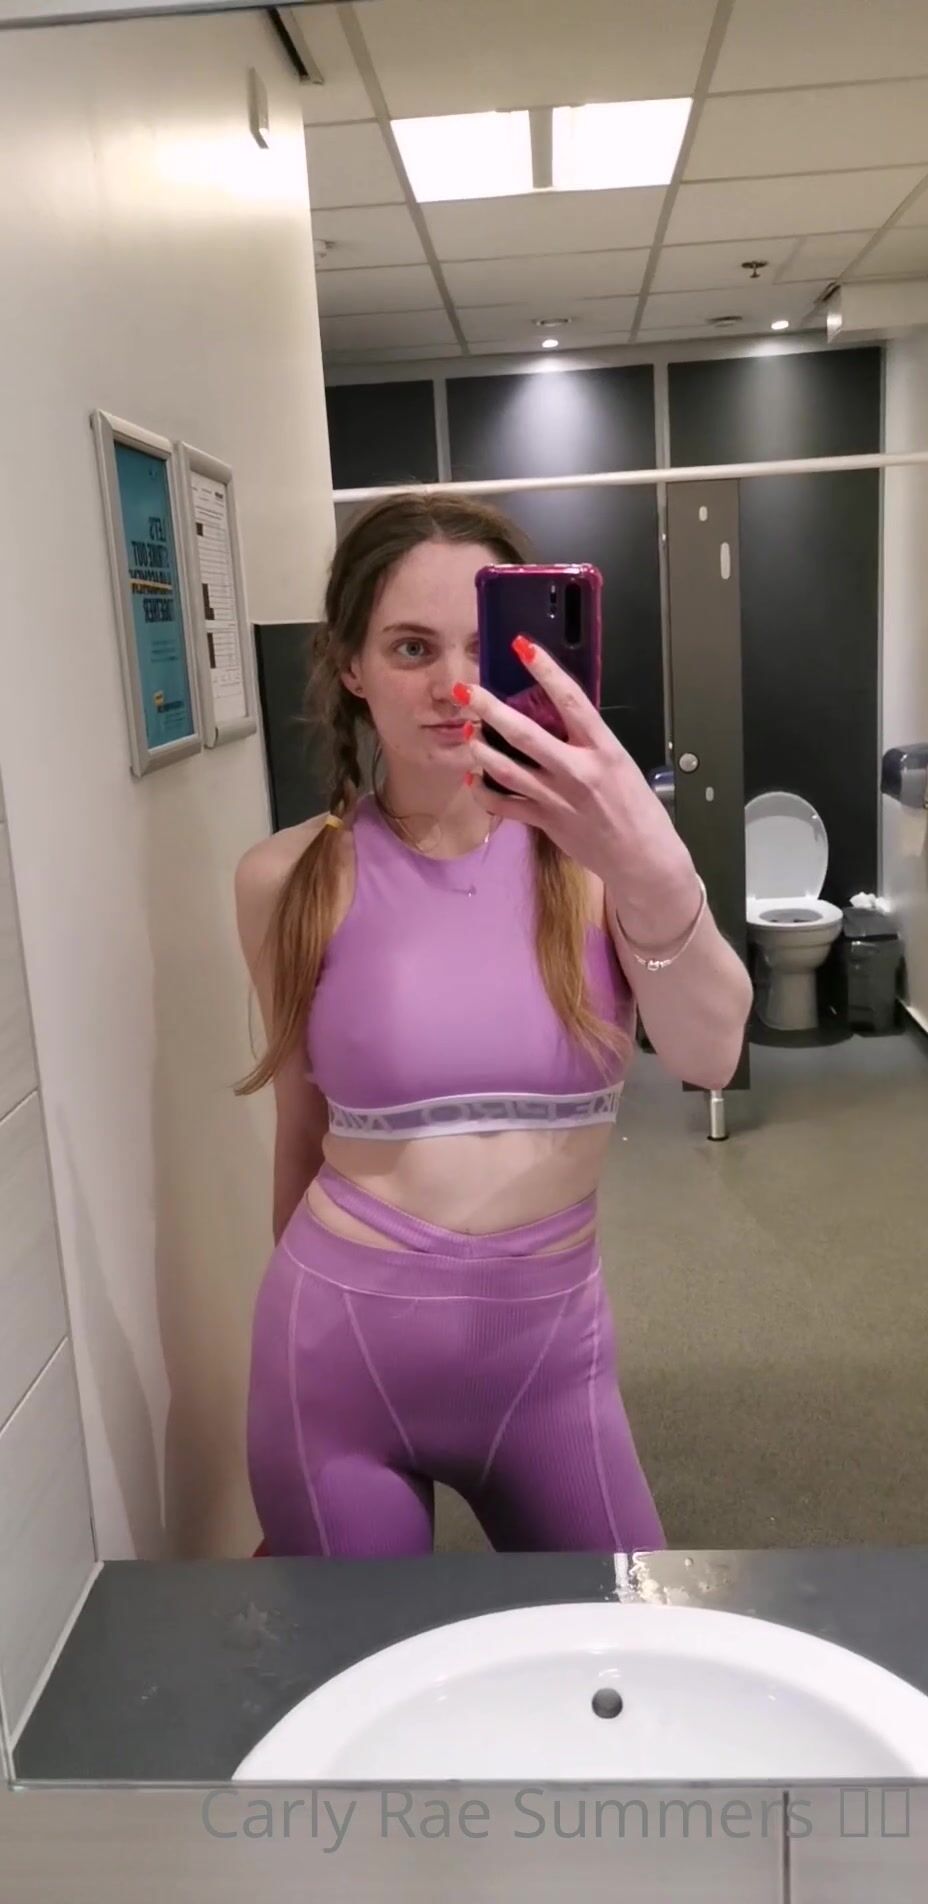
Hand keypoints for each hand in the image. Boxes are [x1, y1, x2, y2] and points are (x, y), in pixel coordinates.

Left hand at [455, 636, 689, 897]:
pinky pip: (505, 805)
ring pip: (506, 769)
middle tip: (464, 690)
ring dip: (480, 749)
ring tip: (467, 731)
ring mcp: (558, 798)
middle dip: (489, 709)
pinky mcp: (546, 822)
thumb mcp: (621, 764)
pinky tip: (473, 778)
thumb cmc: (638, 809)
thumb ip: (588, 743)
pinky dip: (485, 791)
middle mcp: (577, 770)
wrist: (643, 858)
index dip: (545, 671)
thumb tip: (558, 721)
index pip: (571, 700)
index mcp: (603, 749)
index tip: (522, 647)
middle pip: (524, 734)